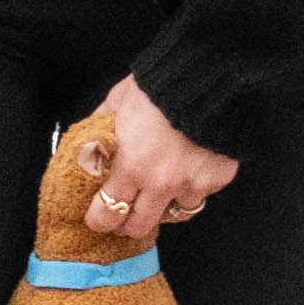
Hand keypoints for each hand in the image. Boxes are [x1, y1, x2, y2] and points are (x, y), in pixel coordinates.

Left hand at [81, 77, 236, 241]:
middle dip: (127, 223)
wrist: (210, 78)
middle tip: (125, 213)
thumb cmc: (160, 86)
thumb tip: (87, 139)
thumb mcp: (118, 101)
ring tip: (158, 193)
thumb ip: (101, 125)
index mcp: (131, 165)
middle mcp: (161, 182)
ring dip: (164, 207)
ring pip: (174, 215)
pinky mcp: (216, 179)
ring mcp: (191, 184)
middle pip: (139, 226)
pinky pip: (201, 195)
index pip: (106, 212)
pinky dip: (192, 188)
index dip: (98, 220)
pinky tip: (188, 172)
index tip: (96, 218)